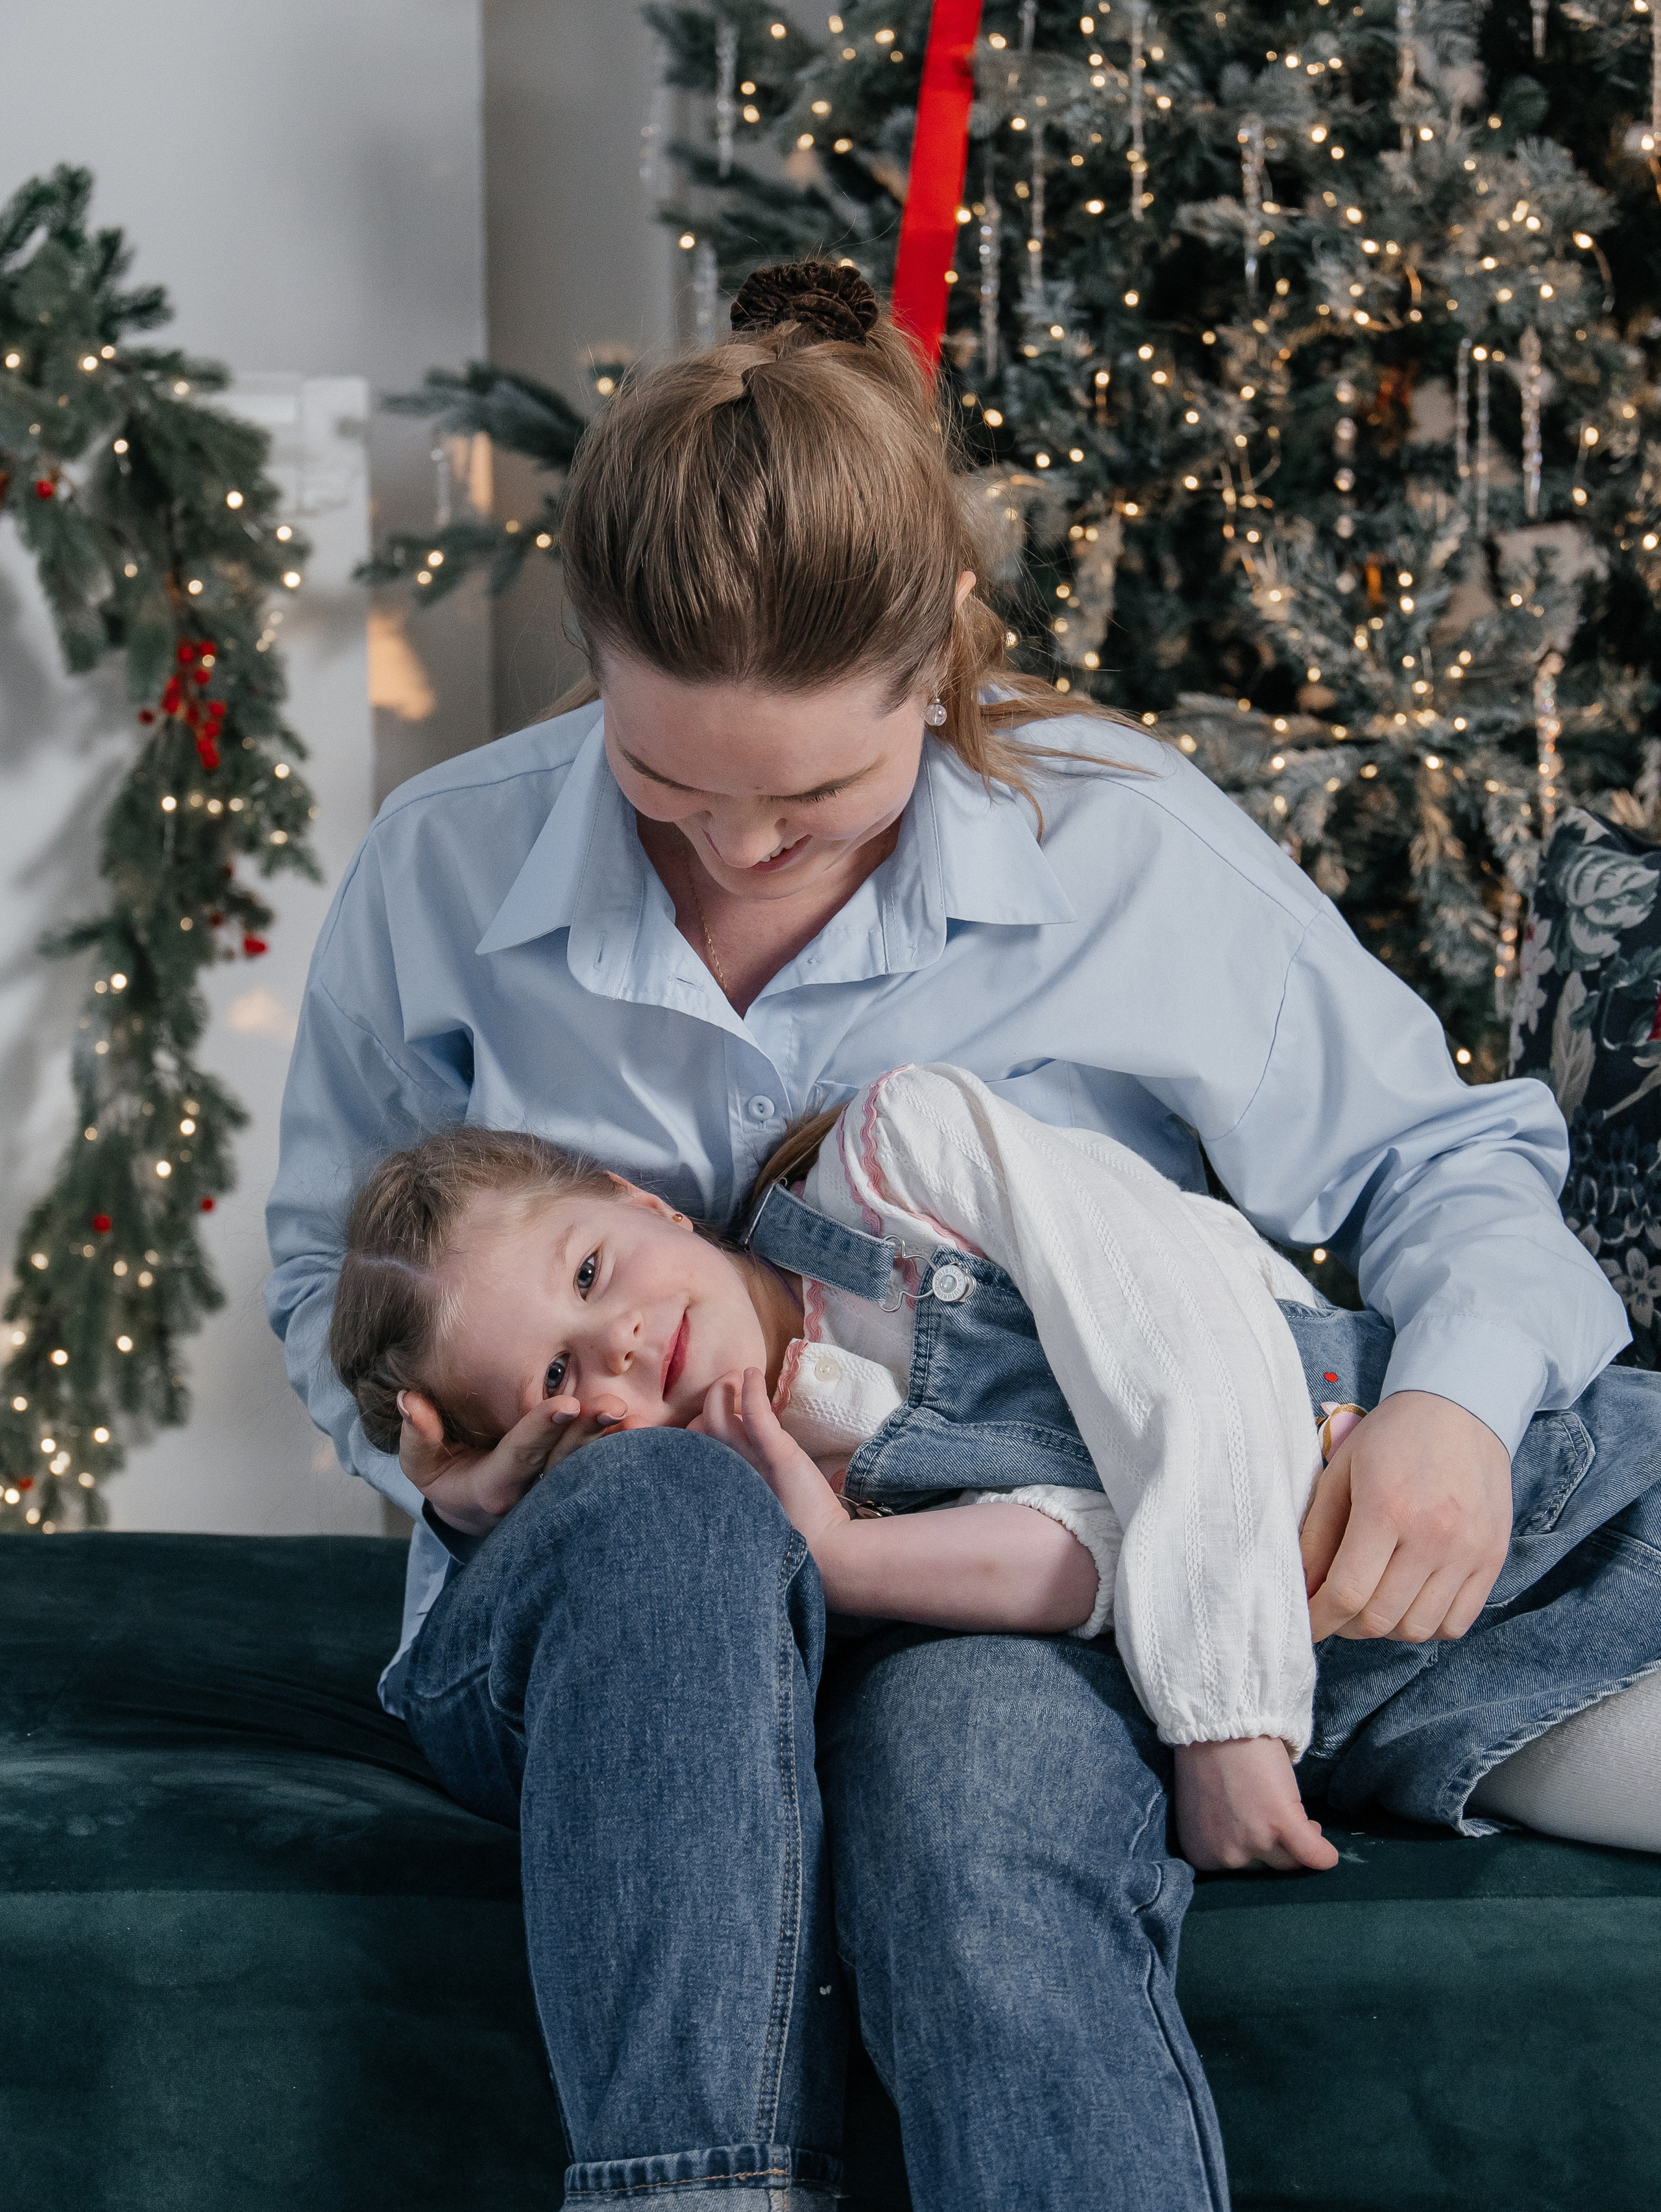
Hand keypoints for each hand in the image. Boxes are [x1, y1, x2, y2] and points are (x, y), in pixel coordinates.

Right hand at [397, 1387, 635, 1534]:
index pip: (519, 1456)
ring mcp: (557, 1492)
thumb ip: (418, 1435)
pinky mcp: (574, 1484)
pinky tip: (638, 1425)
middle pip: (562, 1463)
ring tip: (627, 1413)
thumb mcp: (420, 1463)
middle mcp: (531, 1495)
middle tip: (611, 1405)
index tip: (565, 1405)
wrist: (475, 1508)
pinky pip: (598, 1468)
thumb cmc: (445, 1476)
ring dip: (607, 1439)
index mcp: (493, 1488)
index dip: (541, 1431)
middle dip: (586, 1434)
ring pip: (585, 1467)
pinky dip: (619, 1449)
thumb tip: (410, 1400)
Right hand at [691, 1368, 848, 1553]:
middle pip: (698, 1430)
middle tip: (726, 1387)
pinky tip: (749, 1373)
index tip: (718, 1411)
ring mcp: (748, 1464)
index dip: (699, 1424)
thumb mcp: (766, 1488)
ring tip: (734, 1377)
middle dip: (708, 1402)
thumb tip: (743, 1431)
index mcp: (723, 1483)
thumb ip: (751, 1462)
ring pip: (716, 1418)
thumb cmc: (797, 1521)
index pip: (695, 1446)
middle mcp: (728, 1473)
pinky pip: (754, 1416)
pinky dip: (751, 1391)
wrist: (827, 1549)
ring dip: (722, 1389)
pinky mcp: (776, 1456)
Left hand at [1173, 1737, 1339, 1873]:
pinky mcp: (1281, 1822)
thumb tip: (1253, 1850)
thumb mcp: (1205, 1811)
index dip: (1257, 1849)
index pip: (1241, 1871)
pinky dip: (1324, 1854)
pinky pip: (1314, 1854)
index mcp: (1202, 1855)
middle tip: (1278, 1818)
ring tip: (1303, 1820)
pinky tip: (1325, 1847)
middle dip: (1277, 1844)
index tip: (1260, 1830)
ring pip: (1291, 1861)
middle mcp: (1225, 1855)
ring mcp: (1254, 1840)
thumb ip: (1223, 1836)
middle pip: (1266, 1866)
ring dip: (1301, 1842)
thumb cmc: (1208, 1758)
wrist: (1219, 1721)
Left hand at [1300, 1389, 1511, 1644]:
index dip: (1320, 1619)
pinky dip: (1428, 1625)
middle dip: (1347, 1625)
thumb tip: (1301, 1587)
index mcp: (1387, 1508)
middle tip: (1335, 1608)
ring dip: (1387, 1627)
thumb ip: (1318, 1533)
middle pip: (1381, 1618)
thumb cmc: (1392, 1438)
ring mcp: (1468, 1551)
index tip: (1307, 1626)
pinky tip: (1410, 1601)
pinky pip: (1457, 1622)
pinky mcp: (1493, 1558)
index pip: (1348, 1592)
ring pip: (1419, 1628)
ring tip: (1372, 1602)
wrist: (1461, 1410)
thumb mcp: (1341, 1471)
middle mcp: (1433, 1535)